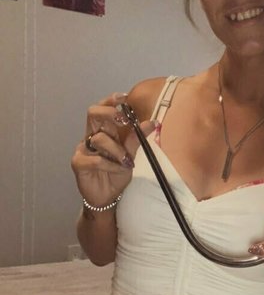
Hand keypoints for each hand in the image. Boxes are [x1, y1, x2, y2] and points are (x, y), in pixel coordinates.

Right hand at [71, 92, 155, 207]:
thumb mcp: (131, 154)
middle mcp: (92, 136)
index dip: (111, 100)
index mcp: (104, 130)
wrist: (107, 196)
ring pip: (99, 139)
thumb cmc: (116, 173)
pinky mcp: (78, 163)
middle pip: (93, 113)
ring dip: (117, 150)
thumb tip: (153, 123)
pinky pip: (94, 159)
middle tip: (124, 121)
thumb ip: (137, 138)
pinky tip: (117, 169)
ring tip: (127, 162)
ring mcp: (83, 149)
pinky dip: (109, 164)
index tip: (124, 97)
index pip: (103, 109)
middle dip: (110, 114)